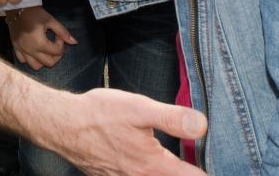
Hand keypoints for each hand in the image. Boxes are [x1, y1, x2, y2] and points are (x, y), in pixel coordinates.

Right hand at [8, 7, 76, 70]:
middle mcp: (30, 50)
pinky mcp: (15, 48)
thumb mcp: (51, 20)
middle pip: (49, 63)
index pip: (56, 51)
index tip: (58, 35)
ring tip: (45, 50)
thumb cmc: (35, 13)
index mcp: (40, 43)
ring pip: (35, 66)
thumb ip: (63, 32)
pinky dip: (30, 58)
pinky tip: (33, 50)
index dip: (61, 43)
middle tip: (55, 45)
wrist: (17, 7)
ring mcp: (22, 50)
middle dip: (56, 55)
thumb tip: (74, 42)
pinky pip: (23, 60)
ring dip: (43, 61)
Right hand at [34, 88, 205, 175]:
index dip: (205, 173)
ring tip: (177, 164)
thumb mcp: (139, 109)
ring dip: (167, 173)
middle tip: (198, 165)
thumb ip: (172, 118)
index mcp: (153, 166)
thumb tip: (202, 126)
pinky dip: (147, 173)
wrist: (63, 124)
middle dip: (185, 172)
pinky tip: (145, 161)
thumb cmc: (99, 114)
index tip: (215, 166)